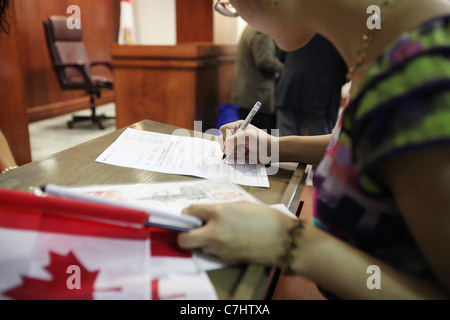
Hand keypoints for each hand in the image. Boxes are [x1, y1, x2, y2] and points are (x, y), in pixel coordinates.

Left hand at [177, 201, 294, 265]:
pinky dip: (216, 247)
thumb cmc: (265, 217)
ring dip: (203, 240)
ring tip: (220, 233)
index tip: (190, 214)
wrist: (282, 239)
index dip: (188, 212)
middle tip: (191, 229)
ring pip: (199, 246)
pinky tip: (230, 241)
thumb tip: (206, 214)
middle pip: (184, 238)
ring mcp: (219, 248)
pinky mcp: (226, 259)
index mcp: (218, 213)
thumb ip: (220, 209)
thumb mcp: (240, 205)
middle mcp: (214, 232)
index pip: (191, 211)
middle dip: (183, 234)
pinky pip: (213, 252)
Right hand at [219, 121, 277, 163]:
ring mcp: (236, 144)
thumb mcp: (247, 136)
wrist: (270, 152)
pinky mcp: (238, 152)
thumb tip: (226, 148)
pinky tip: (244, 154)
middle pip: (222, 140)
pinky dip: (236, 156)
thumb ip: (234, 140)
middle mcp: (235, 134)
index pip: (223, 130)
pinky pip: (231, 156)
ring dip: (234, 151)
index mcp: (237, 126)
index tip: (232, 140)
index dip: (226, 136)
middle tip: (235, 148)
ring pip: (226, 149)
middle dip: (227, 146)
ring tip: (244, 150)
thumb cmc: (261, 140)